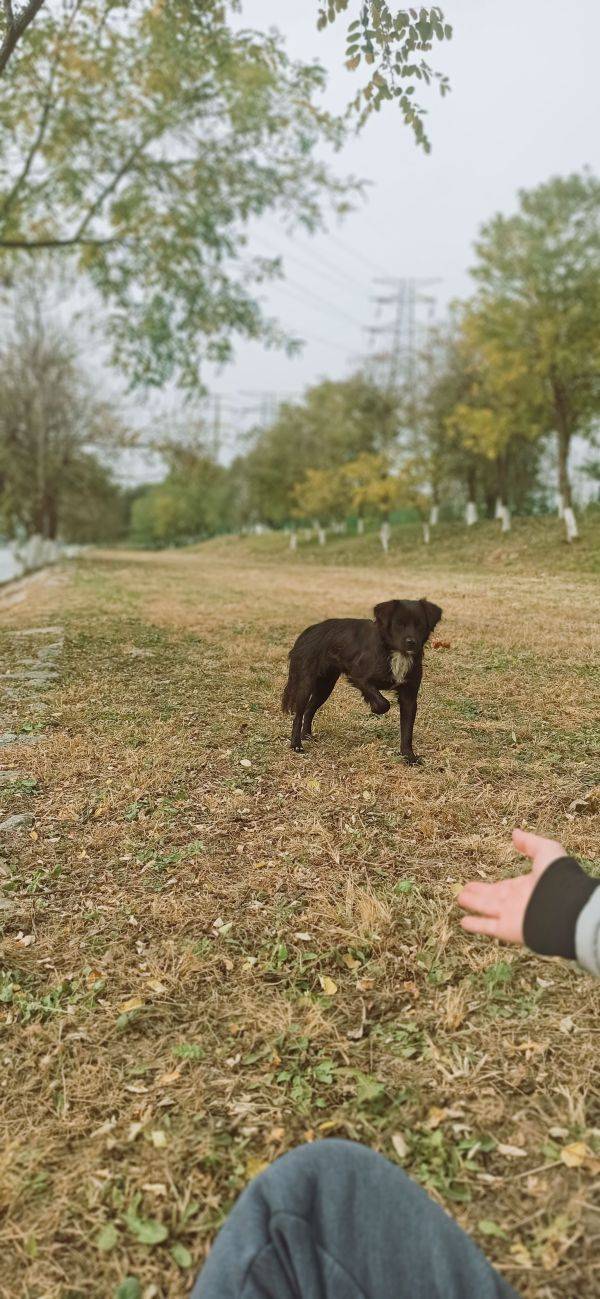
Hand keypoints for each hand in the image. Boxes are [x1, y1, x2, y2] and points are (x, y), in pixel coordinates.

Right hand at [457, 829, 565, 944]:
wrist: (565, 908)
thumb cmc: (557, 878)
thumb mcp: (546, 851)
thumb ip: (530, 843)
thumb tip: (515, 833)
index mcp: (526, 886)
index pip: (503, 886)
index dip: (488, 885)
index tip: (474, 883)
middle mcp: (517, 902)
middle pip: (493, 899)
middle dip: (478, 895)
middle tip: (463, 892)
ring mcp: (512, 916)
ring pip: (487, 910)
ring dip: (473, 905)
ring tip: (459, 900)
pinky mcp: (507, 930)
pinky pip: (488, 927)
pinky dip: (475, 925)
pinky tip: (463, 922)